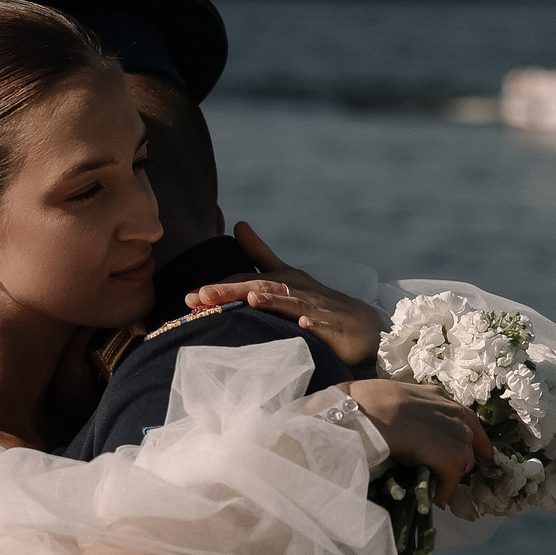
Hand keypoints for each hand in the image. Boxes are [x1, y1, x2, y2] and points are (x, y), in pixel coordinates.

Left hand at [185, 223, 385, 369]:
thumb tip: (238, 224)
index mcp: (285, 280)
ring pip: (293, 304)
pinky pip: (326, 327)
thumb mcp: (289, 275)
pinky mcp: (337, 330)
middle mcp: (299, 291)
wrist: (366, 326)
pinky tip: (303, 324)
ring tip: (251, 300)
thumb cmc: (321, 301)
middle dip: (233, 291)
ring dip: (273, 301)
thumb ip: (260, 254)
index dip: (220, 286)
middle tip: (202, 296)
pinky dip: (314, 324)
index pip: (247, 281)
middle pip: (264, 288)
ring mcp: (319, 310)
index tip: (190, 296)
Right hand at [343, 379, 491, 508]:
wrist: (370, 413)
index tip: (478, 449)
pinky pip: (452, 481)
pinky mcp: (453, 457)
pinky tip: (434, 498)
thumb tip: (398, 421)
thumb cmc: (367, 402)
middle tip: (446, 468)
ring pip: (463, 462)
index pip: (465, 417)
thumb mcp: (394, 398)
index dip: (470, 436)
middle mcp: (455, 413)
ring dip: (451, 473)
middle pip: (467, 441)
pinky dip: (444, 491)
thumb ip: (407, 411)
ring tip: (438, 485)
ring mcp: (457, 435)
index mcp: (439, 396)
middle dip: (459, 455)